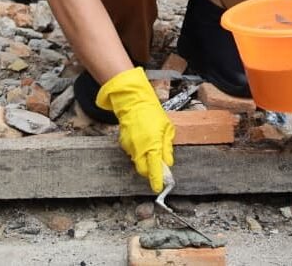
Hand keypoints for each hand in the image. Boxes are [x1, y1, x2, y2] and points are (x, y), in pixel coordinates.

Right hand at [96, 67, 174, 192]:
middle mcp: (139, 149)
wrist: (133, 103)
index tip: (159, 188)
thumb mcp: (167, 129)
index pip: (154, 169)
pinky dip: (140, 153)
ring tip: (153, 146)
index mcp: (152, 145)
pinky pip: (133, 154)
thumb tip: (168, 163)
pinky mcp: (123, 144)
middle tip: (160, 168)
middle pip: (144, 171)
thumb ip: (167, 148)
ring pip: (138, 162)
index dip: (157, 181)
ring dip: (146, 161)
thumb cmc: (153, 113)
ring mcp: (129, 147)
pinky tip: (144, 141)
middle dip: (151, 172)